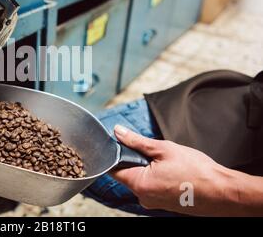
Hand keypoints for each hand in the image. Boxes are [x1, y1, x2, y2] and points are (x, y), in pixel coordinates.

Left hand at [111, 125, 234, 215]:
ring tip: (168, 164)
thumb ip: (137, 141)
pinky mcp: (162, 203)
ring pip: (141, 179)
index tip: (123, 144)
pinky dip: (157, 177)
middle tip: (156, 154)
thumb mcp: (164, 149)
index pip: (113, 168)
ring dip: (148, 168)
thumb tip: (118, 132)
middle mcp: (143, 197)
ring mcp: (153, 202)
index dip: (116, 154)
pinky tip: (173, 173)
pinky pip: (152, 187)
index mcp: (139, 184)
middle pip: (127, 173)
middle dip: (136, 160)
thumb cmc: (197, 172)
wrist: (222, 192)